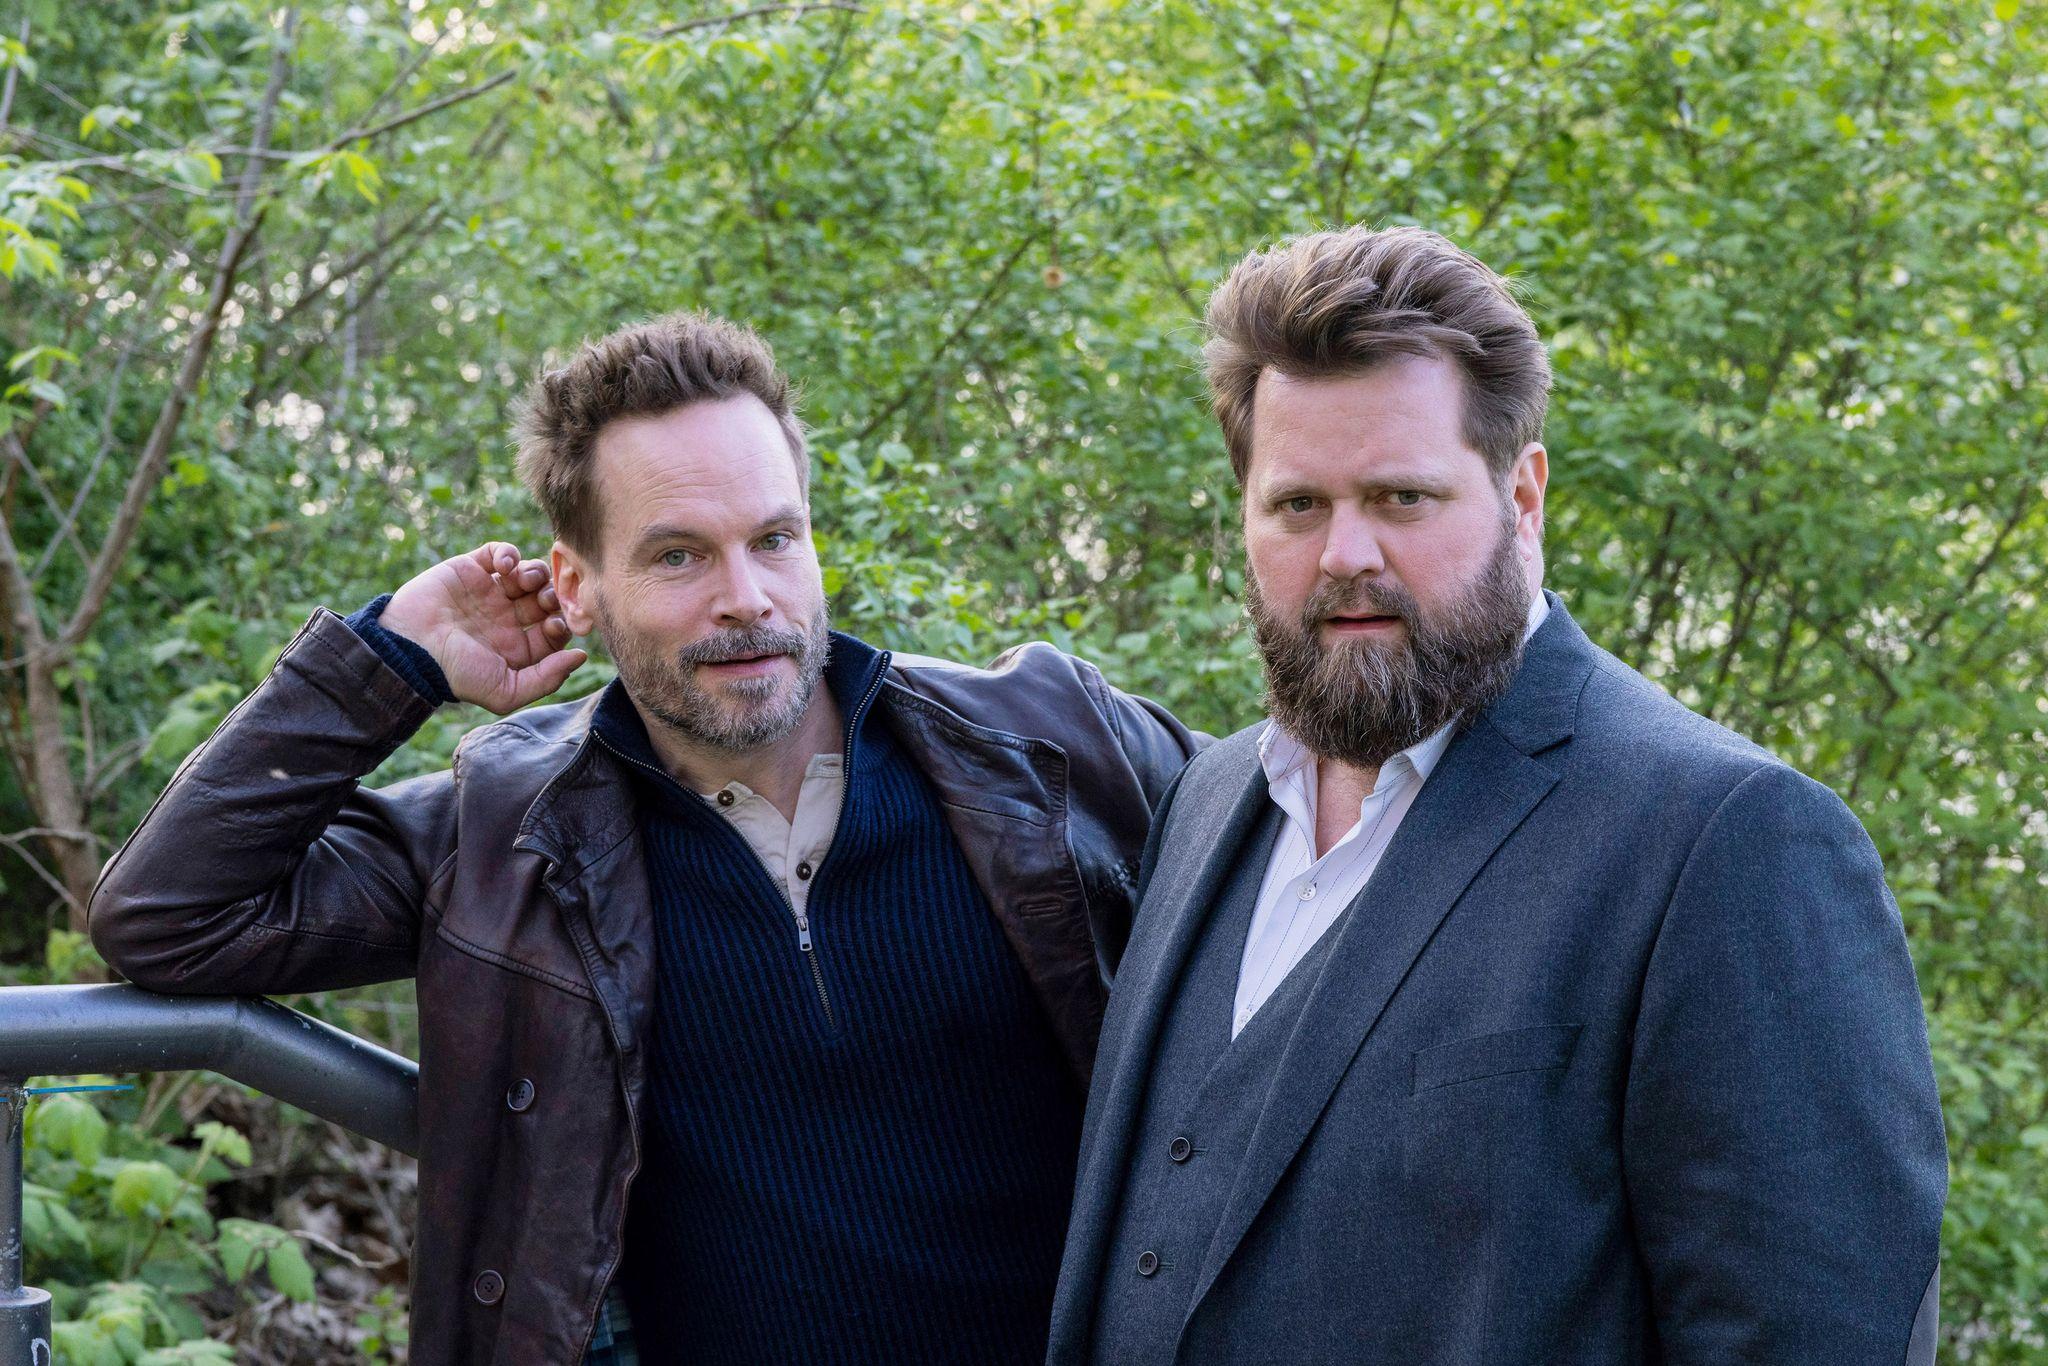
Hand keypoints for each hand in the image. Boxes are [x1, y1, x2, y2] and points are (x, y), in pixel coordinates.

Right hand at [379, 542, 586, 714]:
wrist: (410, 647)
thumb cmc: (456, 674)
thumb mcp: (505, 691)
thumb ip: (547, 678)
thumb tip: (581, 657)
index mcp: (516, 646)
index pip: (555, 630)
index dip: (562, 623)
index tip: (554, 624)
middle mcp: (506, 618)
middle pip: (546, 598)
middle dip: (552, 596)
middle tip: (544, 599)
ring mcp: (489, 592)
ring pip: (528, 573)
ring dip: (535, 573)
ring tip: (524, 581)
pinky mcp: (470, 569)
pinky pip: (499, 553)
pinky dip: (508, 553)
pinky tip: (504, 566)